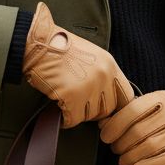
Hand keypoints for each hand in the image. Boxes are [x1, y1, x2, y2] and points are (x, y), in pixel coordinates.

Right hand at [21, 1, 135, 128]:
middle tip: (80, 107)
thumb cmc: (59, 48)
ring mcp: (88, 87)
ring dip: (78, 114)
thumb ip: (102, 74)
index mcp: (110, 65)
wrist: (38, 44)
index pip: (126, 96)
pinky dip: (65, 119)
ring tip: (67, 104)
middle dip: (93, 111)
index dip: (116, 106)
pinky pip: (73, 119)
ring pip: (90, 116)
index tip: (106, 110)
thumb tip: (106, 96)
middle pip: (108, 109)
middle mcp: (103, 77)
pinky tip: (59, 110)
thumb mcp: (90, 55)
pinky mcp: (72, 96)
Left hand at [98, 88, 164, 164]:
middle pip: (138, 132)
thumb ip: (130, 113)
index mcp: (162, 98)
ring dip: (131, 158)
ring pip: (149, 148)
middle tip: (116, 150)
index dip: (115, 126)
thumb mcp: (153, 108)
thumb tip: (104, 124)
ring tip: (124, 161)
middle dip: (121, 145)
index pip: (132, 111)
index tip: (106, 137)